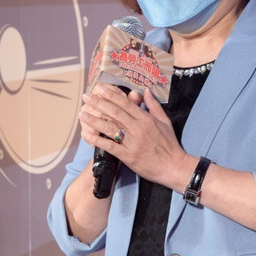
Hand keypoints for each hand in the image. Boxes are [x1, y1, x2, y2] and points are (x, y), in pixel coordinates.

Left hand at [78, 84, 194, 189]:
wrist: (173, 166)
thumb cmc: (169, 144)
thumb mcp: (165, 122)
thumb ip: (154, 106)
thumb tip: (146, 91)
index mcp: (146, 119)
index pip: (125, 104)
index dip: (111, 95)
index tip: (101, 89)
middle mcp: (138, 129)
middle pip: (115, 113)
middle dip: (99, 103)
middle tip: (87, 97)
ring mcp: (132, 143)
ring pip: (110, 128)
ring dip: (94, 120)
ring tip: (82, 113)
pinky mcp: (128, 156)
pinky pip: (109, 146)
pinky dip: (97, 140)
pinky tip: (87, 134)